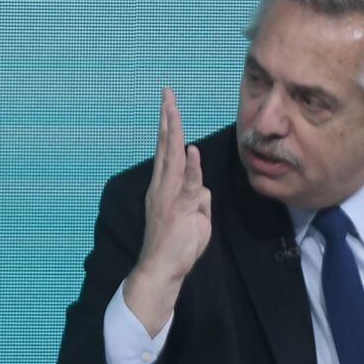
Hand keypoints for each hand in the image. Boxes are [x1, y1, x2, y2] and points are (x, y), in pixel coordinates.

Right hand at [121, 86, 212, 333]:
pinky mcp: (177, 209)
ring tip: (172, 109)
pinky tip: (191, 150)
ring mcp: (168, 196)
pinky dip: (189, 167)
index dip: (168, 126)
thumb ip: (198, 197)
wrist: (163, 269)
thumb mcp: (195, 215)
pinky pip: (186, 184)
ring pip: (171, 158)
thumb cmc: (179, 245)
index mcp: (164, 186)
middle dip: (167, 118)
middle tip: (167, 94)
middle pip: (165, 145)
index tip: (169, 104)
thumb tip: (202, 187)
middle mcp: (162, 186)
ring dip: (173, 132)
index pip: (167, 150)